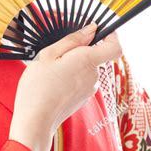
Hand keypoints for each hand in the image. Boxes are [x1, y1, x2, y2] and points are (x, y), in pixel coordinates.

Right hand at [9, 23, 121, 150]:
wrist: (35, 120)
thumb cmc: (38, 87)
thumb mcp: (48, 54)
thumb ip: (73, 40)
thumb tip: (91, 29)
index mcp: (87, 61)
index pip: (115, 46)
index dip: (111, 35)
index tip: (98, 30)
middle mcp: (94, 75)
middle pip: (95, 56)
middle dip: (80, 51)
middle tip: (56, 55)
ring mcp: (90, 89)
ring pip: (86, 68)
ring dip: (72, 65)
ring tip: (51, 71)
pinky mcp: (83, 98)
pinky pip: (80, 80)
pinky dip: (70, 77)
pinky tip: (53, 83)